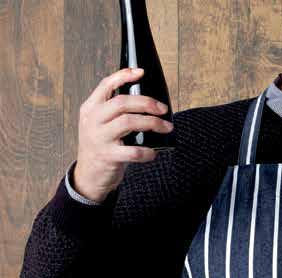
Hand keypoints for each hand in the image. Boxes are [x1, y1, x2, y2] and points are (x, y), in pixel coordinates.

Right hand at [72, 67, 173, 202]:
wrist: (88, 175)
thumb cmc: (102, 145)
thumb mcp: (101, 124)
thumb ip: (115, 111)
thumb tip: (148, 100)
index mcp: (90, 108)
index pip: (105, 85)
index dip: (123, 76)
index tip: (141, 72)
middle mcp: (92, 120)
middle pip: (122, 103)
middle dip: (146, 102)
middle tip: (163, 108)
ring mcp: (99, 138)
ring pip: (128, 123)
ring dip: (152, 123)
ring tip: (167, 127)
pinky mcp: (107, 156)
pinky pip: (132, 151)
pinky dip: (147, 152)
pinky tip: (154, 153)